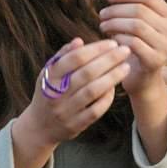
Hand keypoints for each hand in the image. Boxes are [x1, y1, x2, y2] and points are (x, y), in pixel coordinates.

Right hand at [11, 37, 130, 167]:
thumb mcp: (49, 73)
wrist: (39, 127)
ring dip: (112, 77)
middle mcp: (55, 94)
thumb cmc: (49, 92)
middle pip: (87, 73)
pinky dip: (107, 98)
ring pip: (92, 91)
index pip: (75, 59)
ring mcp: (65, 111)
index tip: (112, 43)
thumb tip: (79, 41)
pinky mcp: (75, 125)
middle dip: (109, 60)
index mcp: (49, 77)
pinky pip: (95, 111)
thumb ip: (63, 56)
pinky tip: (115, 87)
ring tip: (127, 67)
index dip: (96, 49)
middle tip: (126, 50)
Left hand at [99, 0, 166, 96]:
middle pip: (140, 9)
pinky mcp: (155, 61)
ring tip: (102, 25)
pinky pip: (133, 43)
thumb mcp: (140, 22)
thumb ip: (140, 2)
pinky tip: (110, 39)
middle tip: (102, 14)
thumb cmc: (138, 45)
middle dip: (116, 10)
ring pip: (136, 25)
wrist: (142, 78)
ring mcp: (166, 46)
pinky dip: (118, 38)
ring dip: (114, 23)